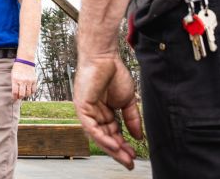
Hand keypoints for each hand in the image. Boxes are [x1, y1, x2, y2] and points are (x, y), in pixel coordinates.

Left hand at [11, 61, 36, 99]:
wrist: (25, 61)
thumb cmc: (17, 69)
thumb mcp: (13, 75)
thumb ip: (14, 84)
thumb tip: (15, 94)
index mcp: (15, 79)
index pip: (15, 92)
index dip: (14, 97)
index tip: (14, 99)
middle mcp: (22, 81)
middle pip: (22, 94)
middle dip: (20, 97)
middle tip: (19, 97)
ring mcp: (29, 81)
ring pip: (28, 93)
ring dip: (26, 95)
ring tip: (24, 93)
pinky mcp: (34, 80)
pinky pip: (34, 90)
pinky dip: (31, 92)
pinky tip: (29, 91)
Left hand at [73, 55, 142, 169]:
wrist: (105, 57)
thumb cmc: (114, 74)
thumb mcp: (127, 101)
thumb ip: (132, 119)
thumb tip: (138, 137)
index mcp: (104, 112)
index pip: (113, 134)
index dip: (123, 145)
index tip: (134, 155)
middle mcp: (94, 113)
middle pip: (105, 137)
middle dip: (118, 151)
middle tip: (129, 162)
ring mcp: (86, 110)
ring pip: (97, 135)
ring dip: (111, 147)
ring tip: (124, 157)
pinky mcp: (81, 106)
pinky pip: (90, 126)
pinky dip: (101, 137)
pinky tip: (113, 144)